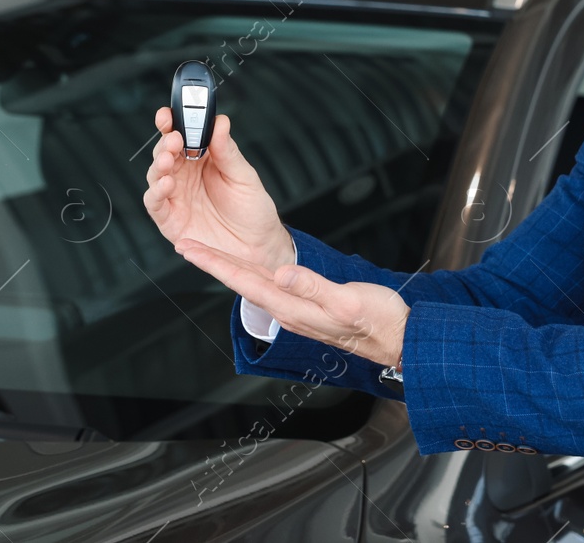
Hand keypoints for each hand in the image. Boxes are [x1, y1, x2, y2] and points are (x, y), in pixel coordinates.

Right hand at [145, 106, 293, 272]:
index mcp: (203, 159)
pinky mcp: (170, 219)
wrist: (259, 247)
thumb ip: (228, 151)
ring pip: (155, 174)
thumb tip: (220, 122)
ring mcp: (176, 196)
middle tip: (173, 138)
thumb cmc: (253, 210)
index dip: (172, 122)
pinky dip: (156, 192)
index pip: (183, 134)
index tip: (169, 113)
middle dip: (165, 142)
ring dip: (158, 164)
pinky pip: (155, 203)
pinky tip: (166, 185)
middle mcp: (185, 175)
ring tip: (168, 159)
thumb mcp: (244, 177)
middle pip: (165, 151)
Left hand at [175, 238, 408, 368]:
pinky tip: (248, 268)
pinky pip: (269, 286)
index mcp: (294, 307)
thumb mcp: (347, 299)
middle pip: (241, 282)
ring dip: (227, 267)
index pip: (244, 282)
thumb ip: (313, 286)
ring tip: (206, 253)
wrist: (399, 339)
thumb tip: (282, 272)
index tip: (190, 249)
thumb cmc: (379, 321)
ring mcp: (298, 310)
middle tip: (184, 245)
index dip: (215, 264)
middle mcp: (290, 310)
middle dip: (211, 263)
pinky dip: (251, 272)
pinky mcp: (309, 306)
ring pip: (253, 284)